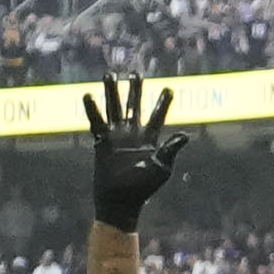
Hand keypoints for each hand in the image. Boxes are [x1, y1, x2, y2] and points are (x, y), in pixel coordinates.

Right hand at [84, 74, 187, 231]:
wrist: (121, 199)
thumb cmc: (143, 187)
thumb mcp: (161, 168)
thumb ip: (170, 150)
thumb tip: (185, 135)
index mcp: (150, 140)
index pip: (158, 116)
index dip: (163, 103)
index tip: (169, 88)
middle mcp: (132, 134)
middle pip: (134, 106)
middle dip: (135, 90)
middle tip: (136, 73)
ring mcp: (116, 136)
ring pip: (114, 108)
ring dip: (112, 92)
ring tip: (110, 75)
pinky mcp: (101, 141)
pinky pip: (96, 122)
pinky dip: (92, 109)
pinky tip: (88, 95)